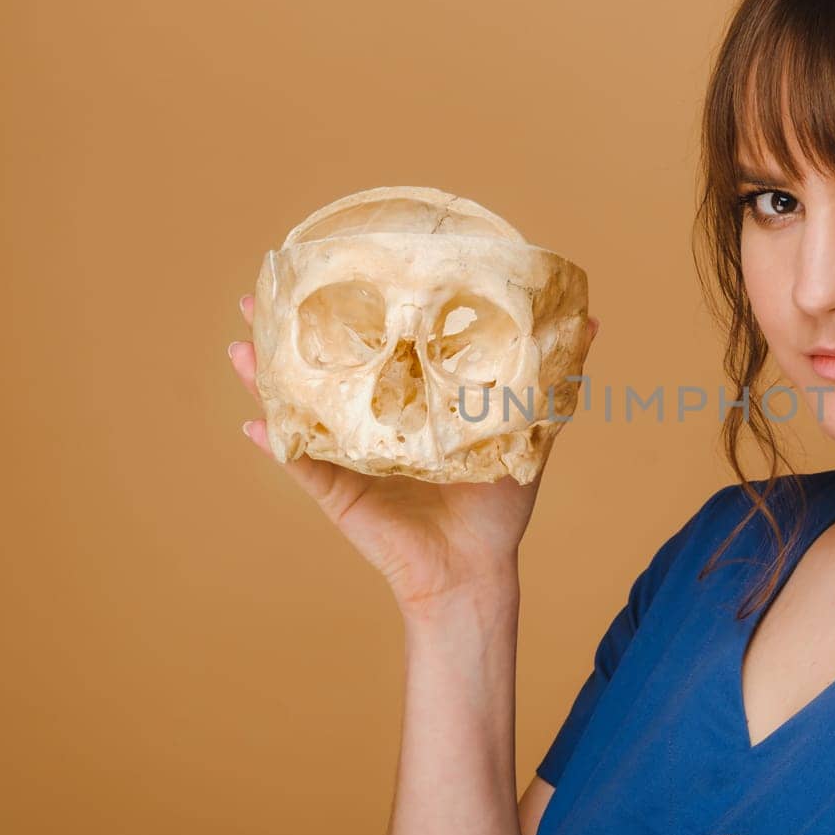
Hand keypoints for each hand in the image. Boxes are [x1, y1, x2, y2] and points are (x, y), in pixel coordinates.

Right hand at [228, 294, 598, 614]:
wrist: (476, 568)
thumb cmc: (498, 503)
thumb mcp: (527, 429)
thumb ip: (552, 378)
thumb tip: (592, 320)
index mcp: (409, 402)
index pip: (374, 345)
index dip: (351, 308)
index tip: (330, 266)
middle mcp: (370, 420)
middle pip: (322, 365)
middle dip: (290, 329)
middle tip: (263, 293)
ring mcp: (347, 452)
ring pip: (296, 404)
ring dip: (265, 374)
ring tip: (242, 341)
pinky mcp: (335, 489)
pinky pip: (297, 459)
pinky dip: (275, 438)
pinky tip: (253, 417)